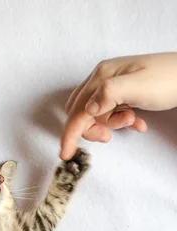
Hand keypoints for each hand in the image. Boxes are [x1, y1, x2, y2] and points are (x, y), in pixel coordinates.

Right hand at [61, 52, 176, 159]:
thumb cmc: (167, 78)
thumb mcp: (137, 86)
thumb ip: (108, 95)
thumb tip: (87, 110)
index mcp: (102, 76)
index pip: (78, 110)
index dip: (70, 133)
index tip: (65, 154)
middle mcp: (102, 80)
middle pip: (80, 112)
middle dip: (91, 128)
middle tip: (109, 136)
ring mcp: (112, 87)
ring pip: (96, 115)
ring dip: (111, 124)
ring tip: (132, 121)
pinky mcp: (123, 94)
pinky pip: (111, 114)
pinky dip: (121, 122)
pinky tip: (138, 123)